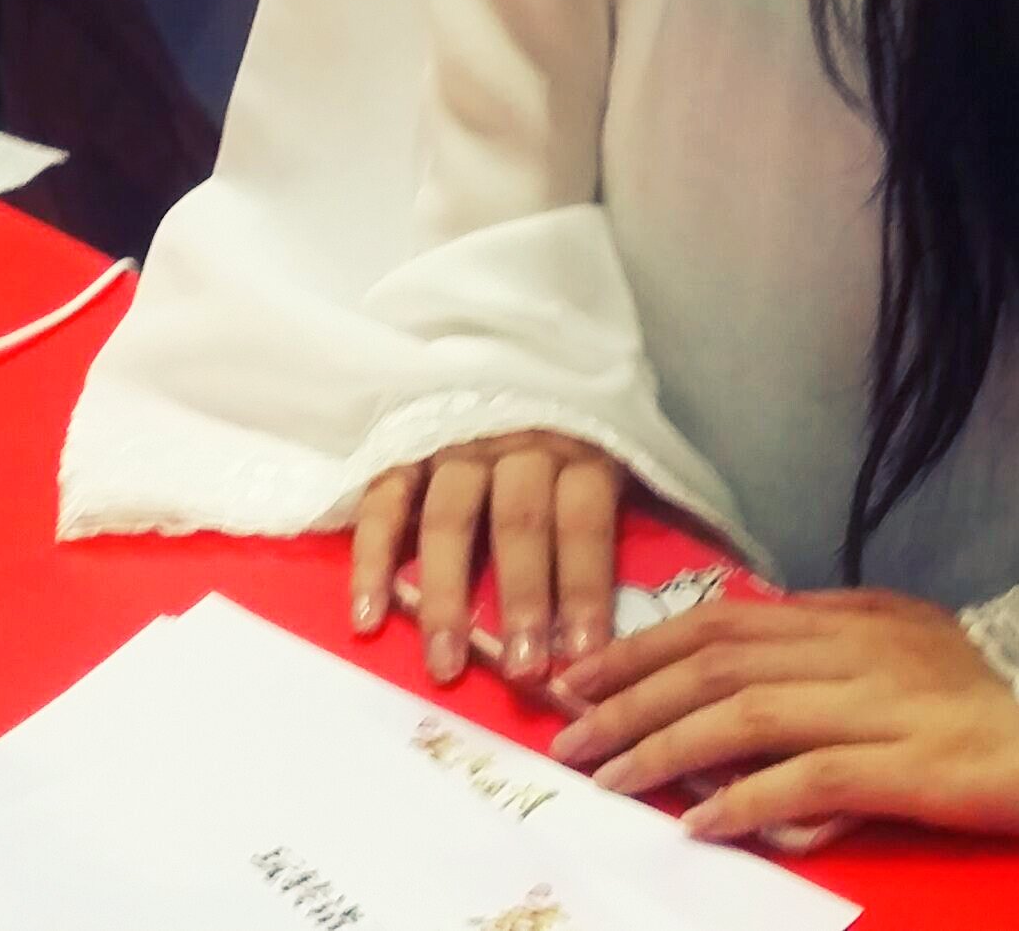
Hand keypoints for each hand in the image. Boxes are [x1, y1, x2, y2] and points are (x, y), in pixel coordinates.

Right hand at [348, 430, 626, 687]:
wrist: (511, 347)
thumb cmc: (573, 429)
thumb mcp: (615, 454)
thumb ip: (620, 516)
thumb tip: (649, 600)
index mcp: (579, 447)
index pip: (583, 521)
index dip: (584, 588)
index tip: (582, 656)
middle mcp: (516, 442)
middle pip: (518, 522)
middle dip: (520, 600)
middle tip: (519, 670)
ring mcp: (453, 443)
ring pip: (448, 519)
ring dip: (446, 595)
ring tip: (446, 664)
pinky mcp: (403, 448)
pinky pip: (383, 505)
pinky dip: (372, 560)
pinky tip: (369, 618)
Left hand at [545, 590, 1018, 844]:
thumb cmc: (1006, 695)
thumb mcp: (911, 645)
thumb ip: (833, 644)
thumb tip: (751, 659)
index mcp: (849, 620)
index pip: (719, 622)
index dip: (640, 646)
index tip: (579, 676)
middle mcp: (854, 653)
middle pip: (714, 663)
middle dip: (628, 696)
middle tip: (565, 730)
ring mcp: (883, 709)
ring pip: (745, 715)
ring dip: (664, 747)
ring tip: (607, 777)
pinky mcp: (912, 769)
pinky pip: (810, 781)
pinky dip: (746, 798)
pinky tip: (700, 822)